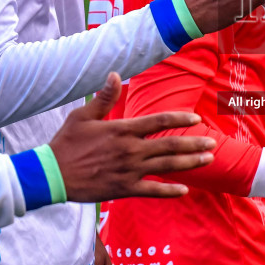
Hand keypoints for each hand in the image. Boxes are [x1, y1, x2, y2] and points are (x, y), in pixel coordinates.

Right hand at [48, 73, 214, 202]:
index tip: (196, 118)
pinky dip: (169, 190)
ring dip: (190, 163)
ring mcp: (129, 170)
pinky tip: (185, 190)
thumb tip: (114, 74)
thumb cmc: (66, 143)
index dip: (179, 118)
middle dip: (194, 144)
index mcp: (122, 130)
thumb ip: (103, 97)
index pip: (158, 121)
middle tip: (212, 143)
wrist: (52, 174)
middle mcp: (130, 150)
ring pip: (166, 166)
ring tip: (208, 160)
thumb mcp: (83, 116)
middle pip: (169, 145)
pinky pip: (152, 191)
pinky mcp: (124, 188)